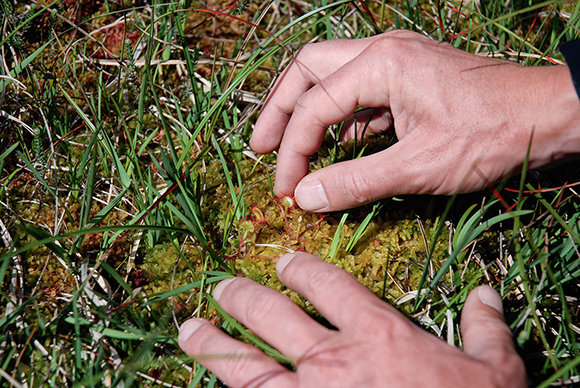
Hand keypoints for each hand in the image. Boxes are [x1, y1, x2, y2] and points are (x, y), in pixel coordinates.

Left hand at [178, 252, 525, 387]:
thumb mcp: (494, 370)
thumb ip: (484, 328)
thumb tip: (485, 294)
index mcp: (376, 332)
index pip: (325, 282)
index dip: (300, 267)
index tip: (286, 262)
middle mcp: (333, 358)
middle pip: (271, 314)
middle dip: (242, 298)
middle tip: (222, 289)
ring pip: (246, 362)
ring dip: (214, 343)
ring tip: (190, 329)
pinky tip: (212, 384)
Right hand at [251, 30, 579, 211]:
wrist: (548, 116)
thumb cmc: (490, 136)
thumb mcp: (419, 167)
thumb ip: (356, 182)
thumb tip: (306, 199)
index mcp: (380, 63)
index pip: (313, 107)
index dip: (292, 152)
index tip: (285, 190)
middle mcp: (381, 51)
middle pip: (308, 70)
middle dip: (279, 109)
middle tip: (261, 147)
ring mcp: (396, 61)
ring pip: (330, 76)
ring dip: (305, 110)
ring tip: (286, 146)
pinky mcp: (408, 78)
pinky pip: (358, 92)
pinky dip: (338, 118)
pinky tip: (334, 148)